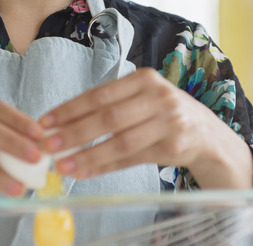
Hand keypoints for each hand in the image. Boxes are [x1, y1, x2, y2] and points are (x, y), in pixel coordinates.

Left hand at [38, 68, 252, 188]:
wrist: (207, 134)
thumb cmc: (163, 113)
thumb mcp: (141, 99)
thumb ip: (109, 107)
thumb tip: (61, 125)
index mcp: (144, 79)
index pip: (100, 94)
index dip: (70, 109)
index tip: (45, 122)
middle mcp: (159, 97)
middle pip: (108, 117)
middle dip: (73, 133)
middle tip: (48, 146)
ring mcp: (169, 122)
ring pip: (120, 142)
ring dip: (88, 156)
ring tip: (63, 166)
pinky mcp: (174, 147)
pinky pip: (132, 159)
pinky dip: (105, 167)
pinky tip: (85, 173)